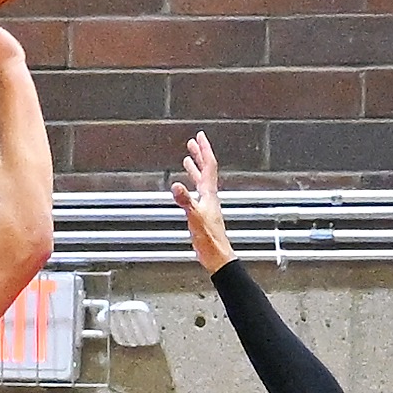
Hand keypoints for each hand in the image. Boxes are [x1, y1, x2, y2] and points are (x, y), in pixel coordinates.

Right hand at [171, 132, 233, 272]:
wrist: (217, 256)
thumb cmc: (210, 239)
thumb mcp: (194, 218)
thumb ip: (185, 201)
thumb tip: (176, 186)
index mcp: (209, 194)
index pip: (209, 166)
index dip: (204, 150)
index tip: (200, 136)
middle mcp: (209, 196)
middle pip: (206, 170)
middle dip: (199, 154)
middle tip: (193, 142)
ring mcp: (206, 205)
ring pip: (200, 181)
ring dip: (194, 168)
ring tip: (187, 158)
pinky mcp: (202, 214)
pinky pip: (196, 193)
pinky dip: (190, 185)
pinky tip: (184, 187)